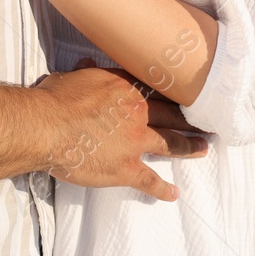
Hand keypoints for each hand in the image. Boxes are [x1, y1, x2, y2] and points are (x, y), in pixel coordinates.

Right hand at [37, 64, 208, 200]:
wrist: (47, 126)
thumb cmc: (56, 99)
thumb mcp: (73, 77)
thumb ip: (86, 71)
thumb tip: (87, 62)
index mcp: (127, 89)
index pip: (157, 90)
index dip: (173, 95)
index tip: (185, 96)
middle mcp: (138, 112)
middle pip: (172, 115)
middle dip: (191, 119)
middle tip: (207, 122)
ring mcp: (135, 141)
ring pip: (171, 143)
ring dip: (189, 146)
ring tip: (203, 148)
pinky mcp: (126, 168)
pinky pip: (150, 180)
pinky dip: (162, 189)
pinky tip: (173, 194)